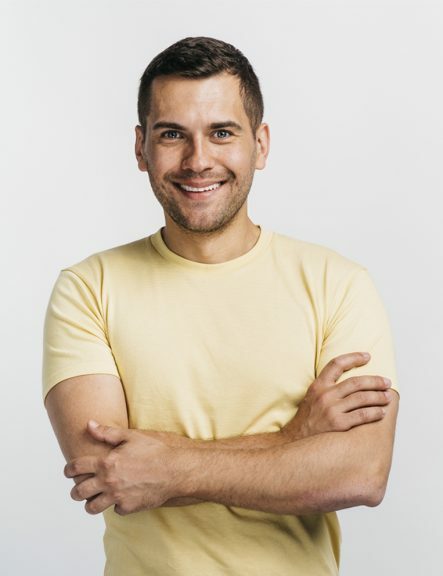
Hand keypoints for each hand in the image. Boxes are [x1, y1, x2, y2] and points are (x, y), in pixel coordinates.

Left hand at [65, 421, 180, 514]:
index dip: (69, 470)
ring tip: (95, 498)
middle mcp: (108, 482)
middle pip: (79, 492)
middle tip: (79, 489)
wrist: (175, 470)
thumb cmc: (155, 451)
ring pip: (91, 507)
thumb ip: (107, 432)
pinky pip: (114, 510)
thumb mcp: (131, 436)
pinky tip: (121, 497)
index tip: (69, 471)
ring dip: (91, 503)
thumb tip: (89, 424)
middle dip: (76, 490)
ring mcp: (117, 497)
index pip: (76, 468)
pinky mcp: (128, 508)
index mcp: (106, 462)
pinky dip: (115, 505)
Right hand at [281, 352, 393, 439]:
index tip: (367, 356)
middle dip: (375, 381)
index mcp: (318, 385)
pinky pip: (362, 415)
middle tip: (387, 382)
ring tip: (388, 397)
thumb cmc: (306, 419)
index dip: (354, 357)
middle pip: (356, 382)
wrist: (295, 440)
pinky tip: (381, 412)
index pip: (337, 364)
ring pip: (362, 398)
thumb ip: (326, 387)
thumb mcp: (311, 397)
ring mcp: (332, 409)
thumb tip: (349, 381)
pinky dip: (375, 412)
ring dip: (379, 396)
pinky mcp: (338, 424)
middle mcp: (325, 395)